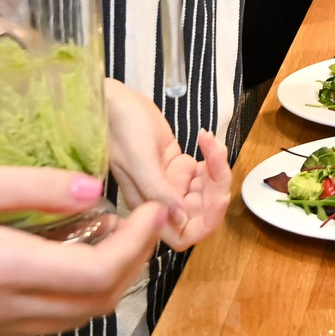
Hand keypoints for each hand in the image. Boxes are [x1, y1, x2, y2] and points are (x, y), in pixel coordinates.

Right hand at [0, 165, 163, 335]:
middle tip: (140, 222)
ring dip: (104, 284)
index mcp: (0, 270)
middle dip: (131, 265)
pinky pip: (42, 324)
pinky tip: (66, 255)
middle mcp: (0, 311)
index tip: (152, 210)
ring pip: (73, 321)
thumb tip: (92, 191)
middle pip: (94, 305)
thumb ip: (31, 188)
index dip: (137, 245)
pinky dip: (71, 296)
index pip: (97, 274)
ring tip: (111, 235)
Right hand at [103, 79, 230, 249]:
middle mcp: (160, 200)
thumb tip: (182, 220)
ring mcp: (170, 182)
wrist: (115, 101)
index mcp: (147, 206)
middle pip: (200, 211)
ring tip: (210, 141)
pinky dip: (211, 157)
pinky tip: (206, 138)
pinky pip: (204, 171)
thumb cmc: (120, 127)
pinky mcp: (177, 165)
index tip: (219, 198)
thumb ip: (158, 191)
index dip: (204, 223)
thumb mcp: (139, 159)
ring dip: (216, 168)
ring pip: (206, 190)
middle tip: (217, 155)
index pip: (181, 235)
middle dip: (215, 187)